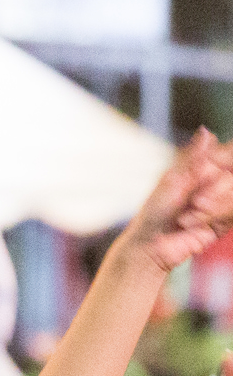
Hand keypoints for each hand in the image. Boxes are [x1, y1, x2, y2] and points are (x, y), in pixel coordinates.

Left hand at [127, 130, 232, 274]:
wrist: (150, 245)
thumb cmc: (155, 212)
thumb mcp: (172, 178)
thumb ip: (193, 157)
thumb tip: (206, 130)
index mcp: (202, 169)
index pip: (225, 155)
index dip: (221, 159)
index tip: (203, 171)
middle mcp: (213, 184)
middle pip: (230, 175)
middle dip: (212, 188)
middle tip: (192, 201)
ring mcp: (219, 204)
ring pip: (231, 192)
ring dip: (210, 205)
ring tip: (186, 217)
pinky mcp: (222, 223)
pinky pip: (230, 212)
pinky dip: (212, 216)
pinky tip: (193, 224)